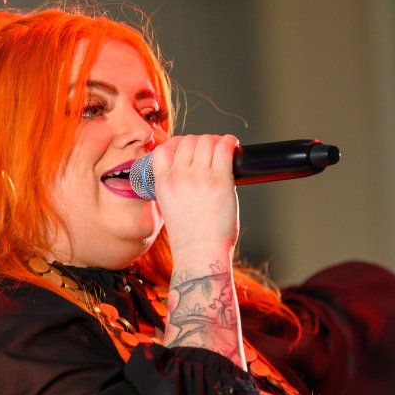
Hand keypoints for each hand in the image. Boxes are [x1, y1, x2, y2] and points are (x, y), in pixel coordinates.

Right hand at [149, 134, 240, 259]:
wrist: (200, 254)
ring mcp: (199, 177)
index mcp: (162, 184)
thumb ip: (175, 186)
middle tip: (212, 150)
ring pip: (206, 141)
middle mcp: (178, 177)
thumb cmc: (190, 237)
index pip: (162, 150)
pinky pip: (224, 148)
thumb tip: (194, 168)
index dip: (177, 145)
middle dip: (201, 142)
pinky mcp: (220, 181)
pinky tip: (233, 146)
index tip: (189, 149)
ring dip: (215, 141)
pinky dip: (229, 142)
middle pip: (188, 141)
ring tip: (223, 149)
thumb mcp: (170, 207)